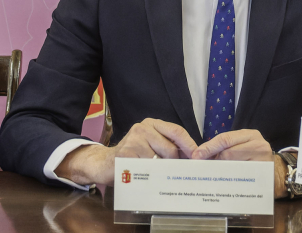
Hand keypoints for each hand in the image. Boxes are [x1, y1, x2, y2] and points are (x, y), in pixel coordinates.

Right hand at [55, 118, 196, 186]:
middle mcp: (143, 128)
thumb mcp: (150, 146)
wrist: (104, 163)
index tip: (197, 157)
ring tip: (154, 174)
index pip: (176, 131)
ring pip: (160, 160)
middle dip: (175, 163)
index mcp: (151, 124)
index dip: (189, 144)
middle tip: (174, 173)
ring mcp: (134, 140)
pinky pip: (147, 168)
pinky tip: (144, 176)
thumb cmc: (132, 156)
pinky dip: (149, 175)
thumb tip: (191, 157)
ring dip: (160, 171)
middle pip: (170, 148)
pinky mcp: (126, 154)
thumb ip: (167, 147)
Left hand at [192, 130, 285, 198]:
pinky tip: (222, 181)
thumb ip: (225, 147)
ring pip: (234, 166)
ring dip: (219, 171)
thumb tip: (201, 155)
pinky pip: (241, 177)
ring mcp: (263, 159)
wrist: (277, 172)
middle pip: (229, 152)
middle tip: (201, 167)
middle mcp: (258, 144)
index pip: (225, 138)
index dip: (209, 147)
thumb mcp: (242, 146)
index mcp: (250, 134)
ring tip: (210, 174)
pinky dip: (230, 179)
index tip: (197, 155)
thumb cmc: (254, 158)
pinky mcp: (263, 174)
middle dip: (212, 160)